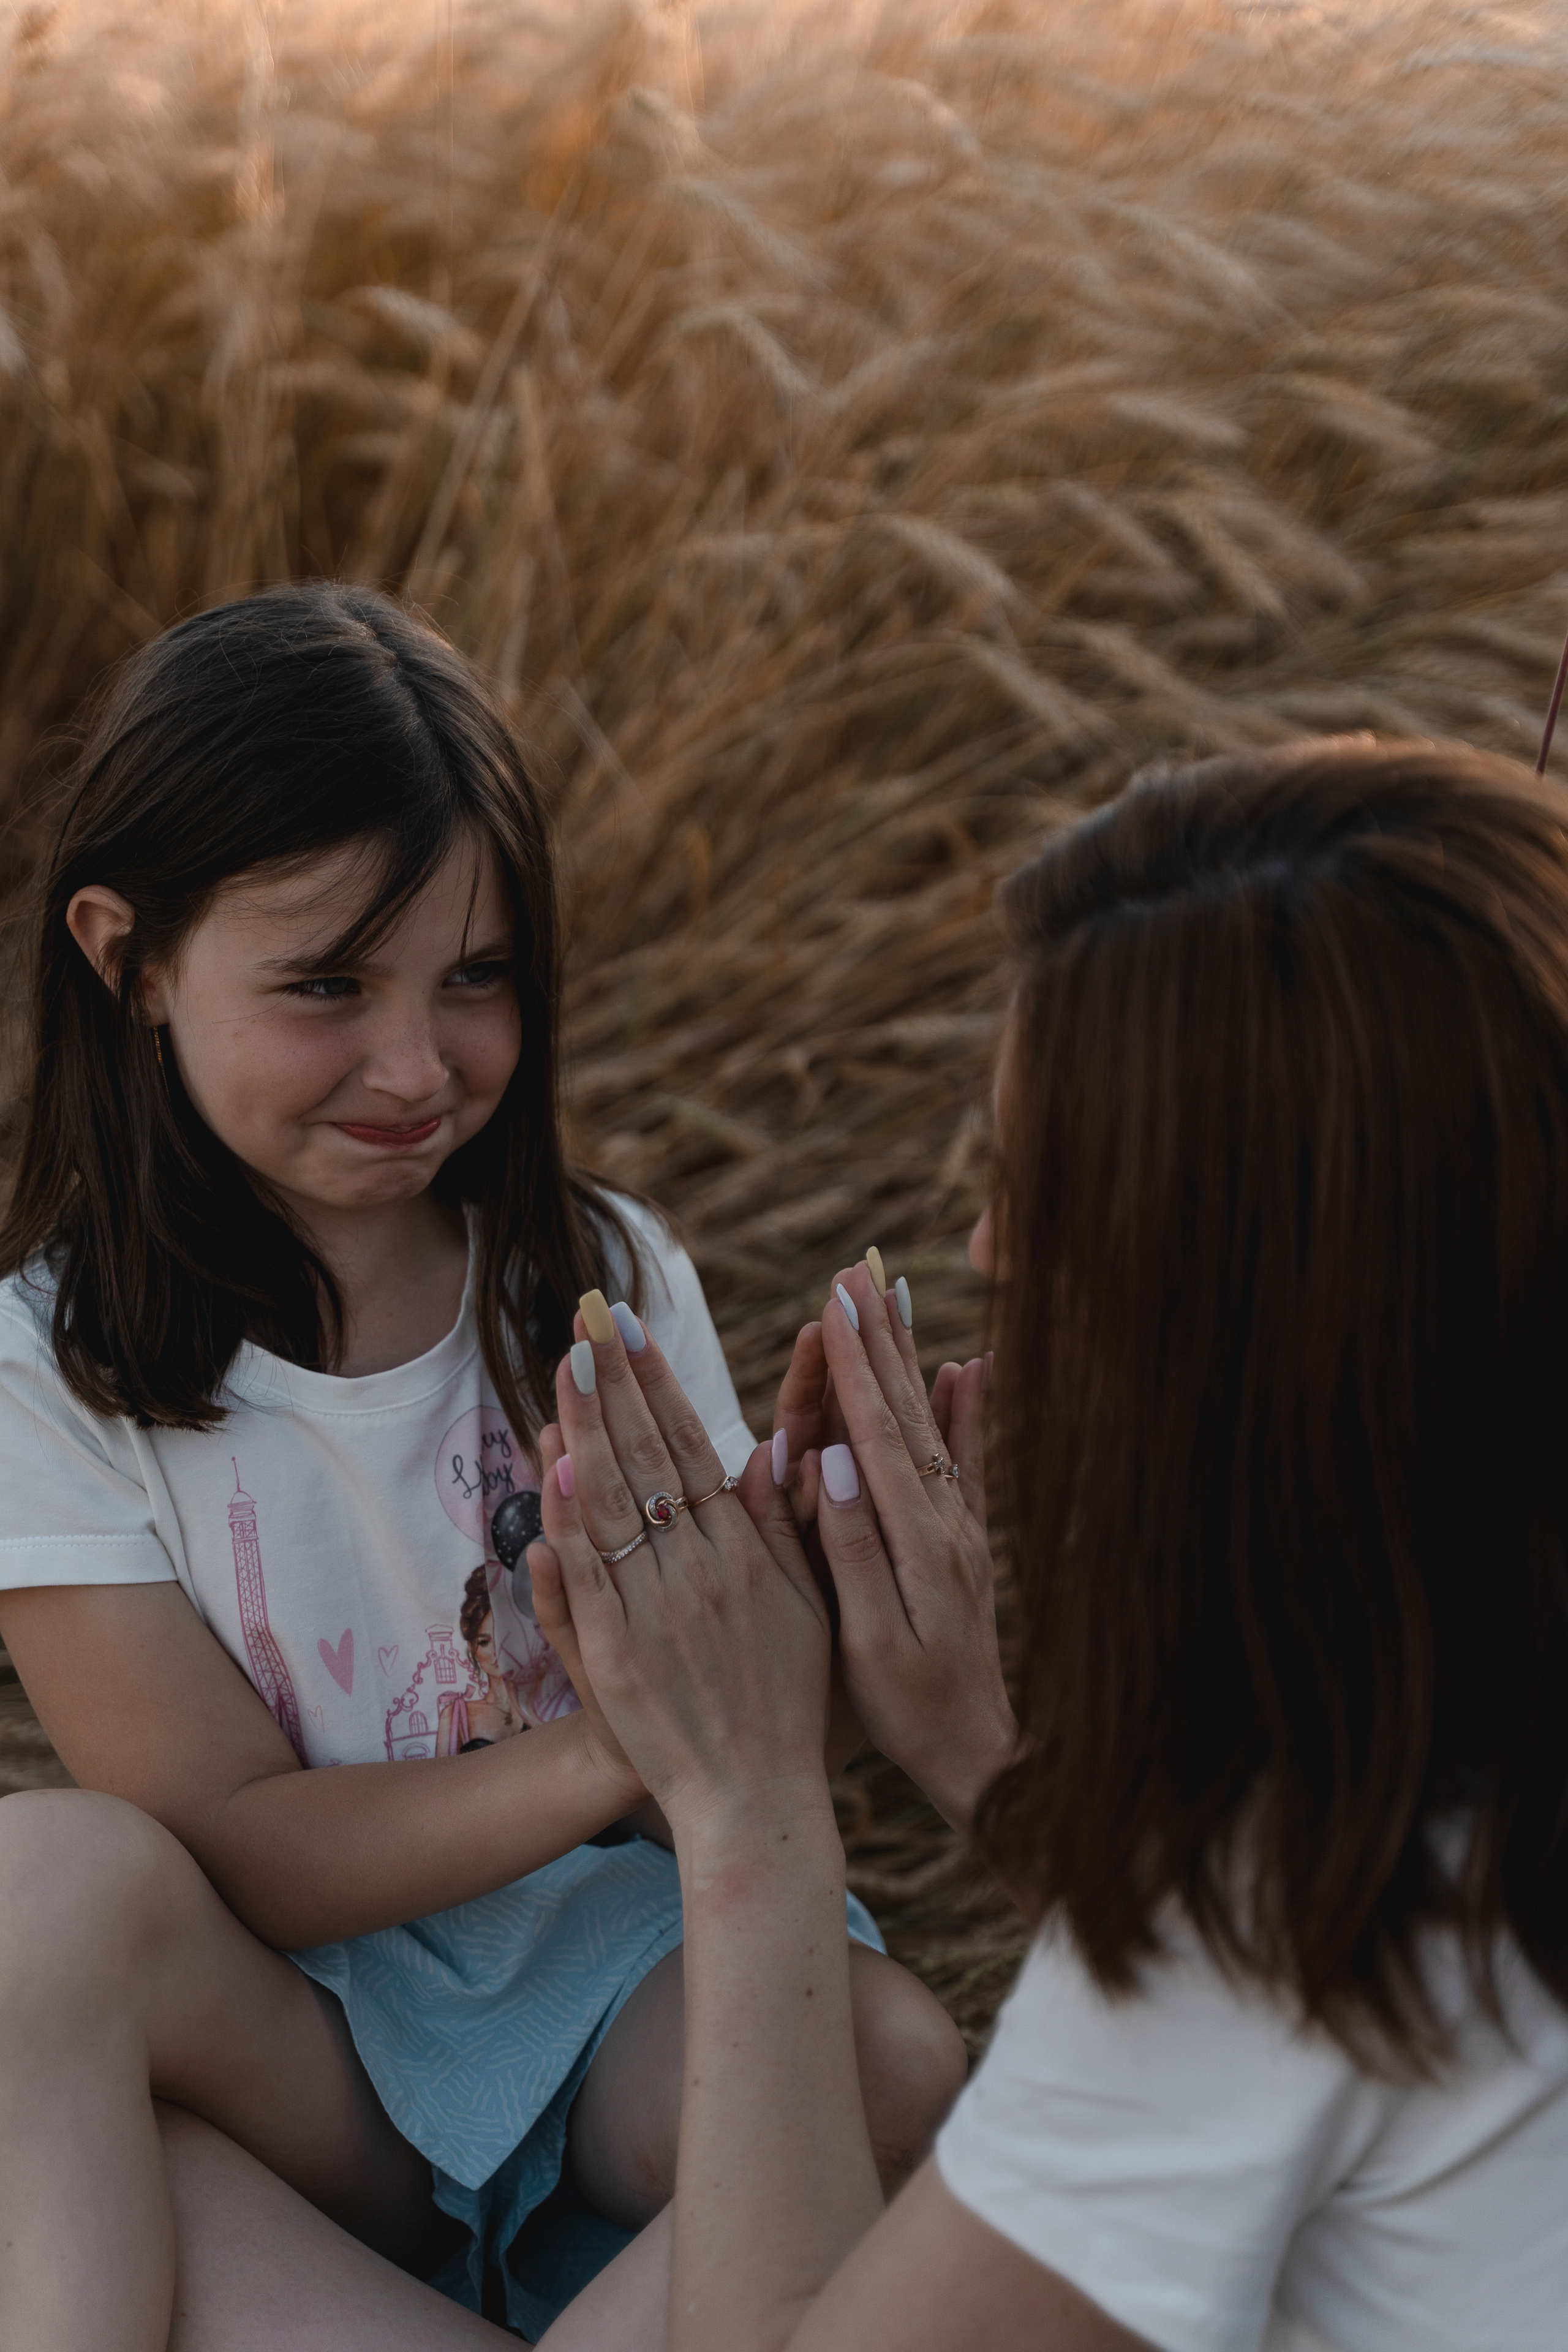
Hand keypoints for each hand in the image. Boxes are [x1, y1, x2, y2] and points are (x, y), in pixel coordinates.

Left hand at [524, 1301, 834, 1837]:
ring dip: (587, 1424)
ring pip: (616, 1500)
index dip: (660, 1386)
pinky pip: (590, 1572)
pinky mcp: (617, 1653)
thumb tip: (771, 1448)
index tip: (633, 1331)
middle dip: (616, 1381)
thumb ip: (785, 1528)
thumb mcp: (809, 1608)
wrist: (755, 1799)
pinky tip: (555, 1463)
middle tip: (587, 1316)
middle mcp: (701, 1568)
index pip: (693, 1448)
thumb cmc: (790, 1705)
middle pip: (650, 1456)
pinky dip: (571, 1518)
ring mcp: (657, 1608)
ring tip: (565, 1361)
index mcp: (746, 1553)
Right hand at [788, 1259, 1016, 1834]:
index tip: (832, 1304)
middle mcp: (943, 1521)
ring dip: (909, 1357)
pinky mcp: (967, 1542)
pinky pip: (966, 1460)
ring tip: (895, 1296)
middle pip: (905, 1411)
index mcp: (912, 1540)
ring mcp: (960, 1528)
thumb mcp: (870, 1643)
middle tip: (858, 1272)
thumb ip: (852, 1552)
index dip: (851, 1367)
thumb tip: (833, 1466)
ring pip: (931, 1422)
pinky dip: (967, 1408)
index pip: (874, 1433)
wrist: (981, 1756)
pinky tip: (968, 1366)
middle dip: (877, 1339)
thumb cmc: (910, 1714)